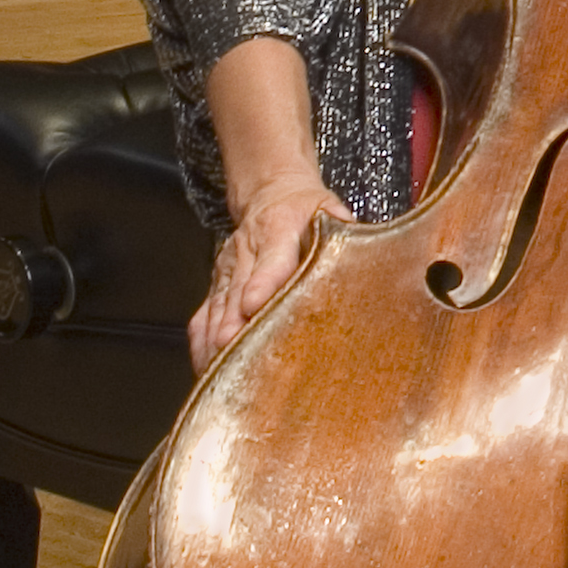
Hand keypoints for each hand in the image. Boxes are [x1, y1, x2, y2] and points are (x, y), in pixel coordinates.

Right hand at [189, 172, 351, 372]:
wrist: (271, 196)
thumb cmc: (305, 210)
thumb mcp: (328, 208)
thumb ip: (343, 228)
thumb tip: (365, 246)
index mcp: (279, 231)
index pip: (272, 259)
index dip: (262, 282)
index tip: (254, 304)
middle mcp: (246, 252)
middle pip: (237, 293)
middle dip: (234, 323)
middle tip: (233, 348)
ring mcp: (227, 272)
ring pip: (217, 310)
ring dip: (216, 340)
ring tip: (223, 371)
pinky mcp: (216, 287)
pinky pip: (202, 318)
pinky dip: (202, 345)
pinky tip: (207, 368)